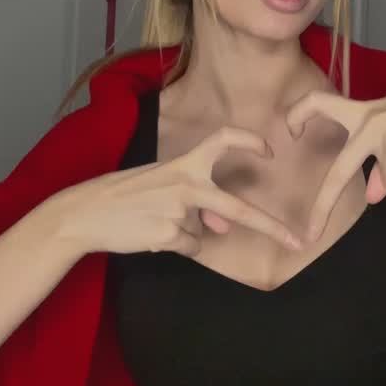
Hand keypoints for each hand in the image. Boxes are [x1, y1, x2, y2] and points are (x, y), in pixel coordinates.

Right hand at [46, 127, 305, 258]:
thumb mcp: (163, 188)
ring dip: (183, 232)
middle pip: (237, 208)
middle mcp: (185, 184)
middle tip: (299, 242)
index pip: (222, 139)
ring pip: (201, 233)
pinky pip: (188, 246)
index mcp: (184, 163)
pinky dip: (174, 245)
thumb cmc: (127, 196)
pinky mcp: (168, 236)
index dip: (249, 141)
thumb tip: (223, 227)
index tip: (271, 150)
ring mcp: (178, 211)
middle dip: (272, 227)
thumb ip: (198, 202)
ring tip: (151, 220)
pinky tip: (149, 234)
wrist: (86, 213)